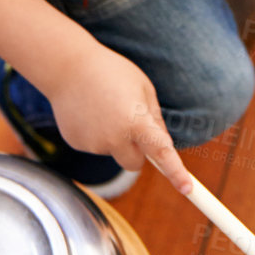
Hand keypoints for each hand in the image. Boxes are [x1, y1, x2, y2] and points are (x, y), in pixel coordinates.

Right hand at [46, 43, 193, 194]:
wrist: (68, 66)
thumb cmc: (112, 72)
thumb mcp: (143, 89)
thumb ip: (155, 119)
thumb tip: (162, 145)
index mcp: (136, 121)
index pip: (161, 153)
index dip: (176, 172)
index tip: (187, 188)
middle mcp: (114, 138)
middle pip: (134, 164)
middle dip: (138, 151)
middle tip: (131, 124)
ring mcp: (93, 143)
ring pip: (113, 151)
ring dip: (114, 137)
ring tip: (103, 106)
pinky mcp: (76, 143)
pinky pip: (94, 145)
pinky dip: (95, 133)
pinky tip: (88, 111)